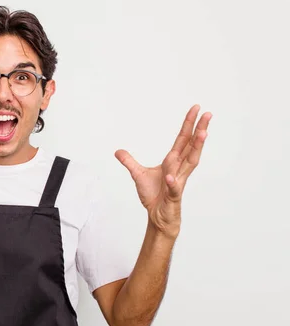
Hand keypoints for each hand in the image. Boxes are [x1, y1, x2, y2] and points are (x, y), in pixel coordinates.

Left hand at [115, 104, 211, 236]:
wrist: (157, 217)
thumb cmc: (154, 196)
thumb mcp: (138, 175)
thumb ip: (129, 162)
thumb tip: (118, 151)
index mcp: (172, 161)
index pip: (183, 140)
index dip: (189, 124)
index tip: (197, 109)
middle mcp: (179, 169)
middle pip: (191, 146)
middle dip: (200, 130)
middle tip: (208, 114)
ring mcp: (178, 181)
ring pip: (190, 163)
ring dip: (197, 148)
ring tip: (203, 133)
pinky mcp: (173, 196)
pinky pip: (173, 188)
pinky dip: (173, 182)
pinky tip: (171, 177)